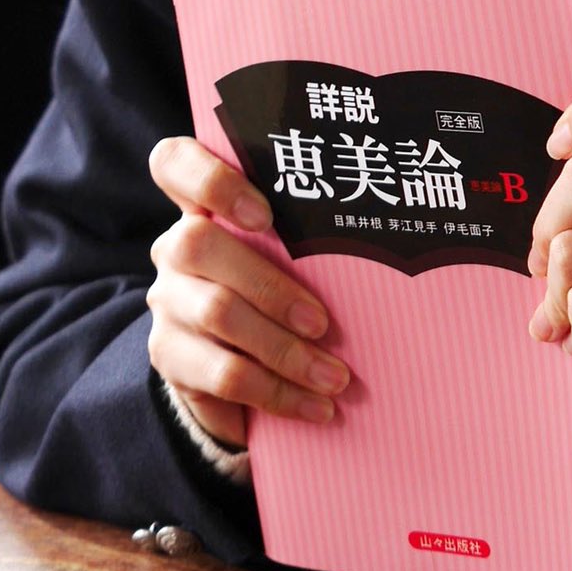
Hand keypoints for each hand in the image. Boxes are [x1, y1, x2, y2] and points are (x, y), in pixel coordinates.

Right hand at [146, 135, 348, 449]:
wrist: (239, 368)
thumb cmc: (286, 288)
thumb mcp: (297, 256)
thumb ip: (317, 236)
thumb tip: (403, 235)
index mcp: (205, 205)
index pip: (175, 164)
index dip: (211, 180)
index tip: (263, 213)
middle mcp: (176, 246)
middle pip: (199, 244)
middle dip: (269, 285)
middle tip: (324, 322)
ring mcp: (168, 300)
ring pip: (216, 314)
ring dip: (285, 350)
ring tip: (337, 377)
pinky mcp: (170, 356)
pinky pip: (223, 373)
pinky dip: (278, 392)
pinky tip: (317, 406)